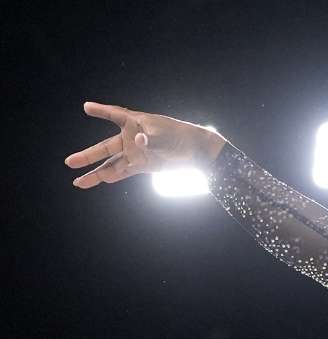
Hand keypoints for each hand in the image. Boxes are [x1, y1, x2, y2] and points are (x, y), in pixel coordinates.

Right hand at [65, 101, 226, 188]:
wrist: (198, 151)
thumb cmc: (181, 136)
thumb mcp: (165, 135)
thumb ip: (150, 139)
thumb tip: (138, 141)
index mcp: (136, 122)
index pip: (115, 114)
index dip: (102, 110)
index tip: (87, 107)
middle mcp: (131, 138)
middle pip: (105, 147)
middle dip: (88, 155)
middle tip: (69, 162)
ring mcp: (136, 153)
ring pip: (111, 164)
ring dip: (96, 173)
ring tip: (78, 182)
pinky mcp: (143, 165)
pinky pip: (124, 171)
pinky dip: (113, 177)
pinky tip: (101, 181)